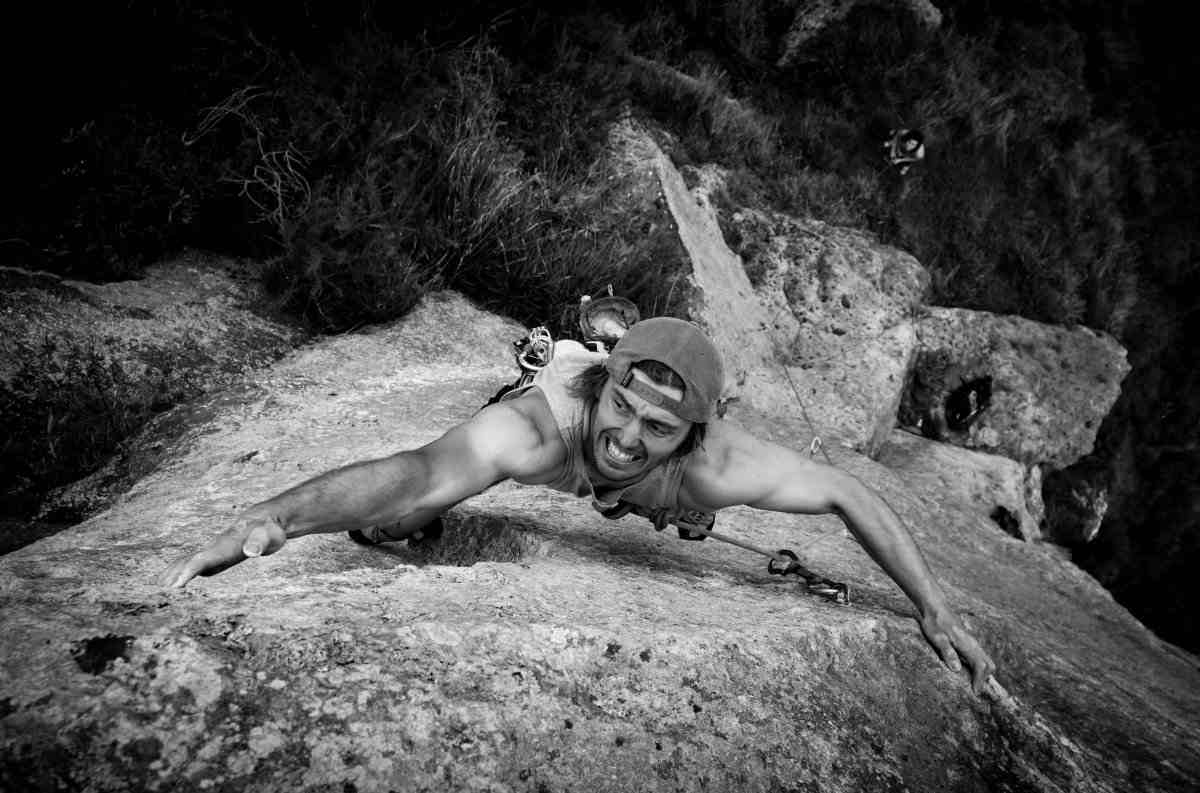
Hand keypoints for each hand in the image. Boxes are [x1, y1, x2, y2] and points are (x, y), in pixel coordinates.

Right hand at [159, 507, 285, 588]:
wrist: (264, 520)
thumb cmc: (268, 531)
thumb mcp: (270, 537)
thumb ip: (260, 543)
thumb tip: (251, 551)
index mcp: (226, 546)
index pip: (204, 559)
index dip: (190, 571)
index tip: (177, 584)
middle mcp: (216, 547)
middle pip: (192, 560)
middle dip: (178, 572)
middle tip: (163, 587)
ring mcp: (214, 550)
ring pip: (190, 559)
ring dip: (175, 570)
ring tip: (161, 583)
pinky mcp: (216, 554)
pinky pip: (195, 562)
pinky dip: (182, 569)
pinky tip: (175, 578)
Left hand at [919, 606, 995, 694]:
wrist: (935, 607)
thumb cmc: (934, 622)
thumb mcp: (937, 638)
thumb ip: (947, 652)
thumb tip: (957, 670)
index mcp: (967, 645)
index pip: (981, 666)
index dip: (979, 681)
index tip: (975, 692)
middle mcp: (973, 644)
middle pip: (989, 664)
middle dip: (985, 679)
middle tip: (975, 690)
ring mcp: (972, 642)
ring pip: (985, 660)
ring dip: (983, 673)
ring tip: (973, 684)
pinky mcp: (968, 641)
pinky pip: (979, 656)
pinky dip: (978, 666)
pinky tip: (968, 670)